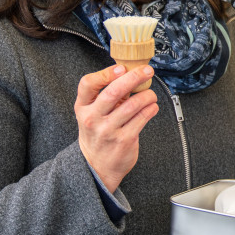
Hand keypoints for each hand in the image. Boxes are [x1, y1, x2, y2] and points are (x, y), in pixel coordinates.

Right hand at [75, 64, 158, 191]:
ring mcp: (108, 130)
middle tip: (147, 71)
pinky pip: (142, 118)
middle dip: (134, 77)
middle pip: (113, 92)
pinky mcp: (124, 140)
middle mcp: (93, 118)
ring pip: (133, 105)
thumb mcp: (92, 113)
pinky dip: (151, 109)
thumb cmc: (97, 133)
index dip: (105, 73)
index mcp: (83, 107)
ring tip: (151, 94)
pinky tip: (152, 107)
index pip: (88, 84)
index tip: (121, 68)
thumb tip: (130, 73)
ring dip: (147, 95)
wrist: (96, 166)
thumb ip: (107, 95)